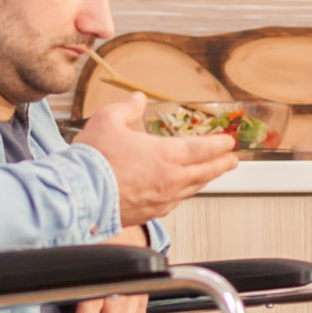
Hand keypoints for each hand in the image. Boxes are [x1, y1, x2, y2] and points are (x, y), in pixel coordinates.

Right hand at [75, 98, 235, 223]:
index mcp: (166, 155)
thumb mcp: (108, 120)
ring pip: (192, 189)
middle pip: (206, 172)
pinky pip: (175, 202)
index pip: (203, 148)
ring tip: (211, 174)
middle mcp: (171, 180)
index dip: (219, 144)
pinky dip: (183, 194)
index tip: (229, 141)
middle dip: (222, 164)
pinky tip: (180, 191)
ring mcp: (162, 199)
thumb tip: (137, 98)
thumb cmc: (93, 160)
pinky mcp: (150, 213)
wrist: (79, 195)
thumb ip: (127, 107)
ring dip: (205, 179)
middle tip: (233, 160)